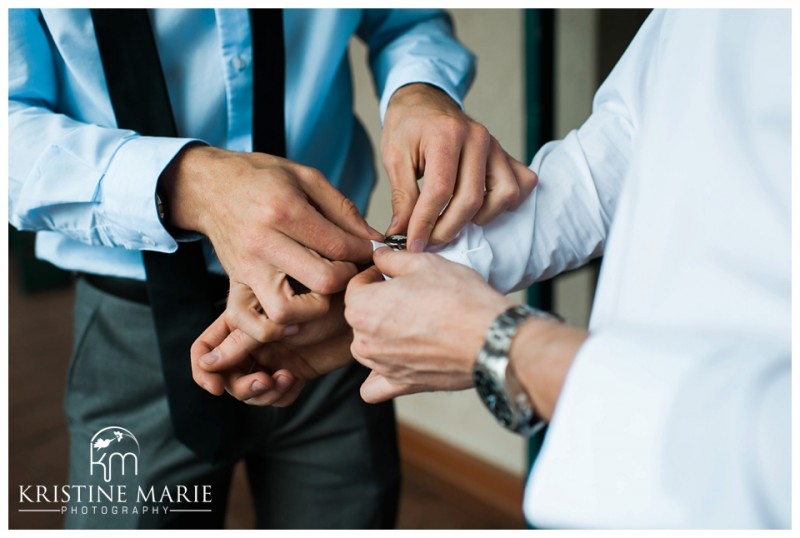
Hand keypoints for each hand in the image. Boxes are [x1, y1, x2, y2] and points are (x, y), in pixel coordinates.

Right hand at [161, 145, 383, 324]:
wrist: (210, 186)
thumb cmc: (260, 178)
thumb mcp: (306, 177)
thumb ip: (343, 209)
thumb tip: (373, 239)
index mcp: (284, 210)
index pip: (337, 245)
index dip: (364, 252)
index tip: (371, 251)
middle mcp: (263, 242)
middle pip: (322, 280)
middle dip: (347, 279)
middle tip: (349, 269)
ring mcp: (247, 267)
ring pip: (287, 311)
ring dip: (314, 309)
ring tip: (322, 291)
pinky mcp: (234, 284)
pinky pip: (251, 322)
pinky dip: (275, 328)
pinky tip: (295, 314)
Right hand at [191, 290, 353, 405]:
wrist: (362, 309)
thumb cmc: (323, 299)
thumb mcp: (278, 318)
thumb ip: (243, 339)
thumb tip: (208, 363)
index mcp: (242, 320)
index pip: (206, 347)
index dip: (202, 369)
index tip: (214, 387)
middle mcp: (254, 341)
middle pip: (226, 376)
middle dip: (241, 386)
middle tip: (265, 382)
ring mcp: (273, 357)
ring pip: (251, 390)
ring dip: (263, 393)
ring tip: (285, 379)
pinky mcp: (294, 371)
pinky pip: (276, 396)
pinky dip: (282, 395)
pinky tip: (297, 381)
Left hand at [344, 247, 513, 402]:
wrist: (489, 337)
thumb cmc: (459, 299)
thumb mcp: (424, 263)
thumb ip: (392, 259)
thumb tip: (381, 257)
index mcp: (362, 307)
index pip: (355, 286)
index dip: (374, 275)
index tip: (389, 274)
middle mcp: (364, 340)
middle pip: (360, 317)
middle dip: (378, 304)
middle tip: (409, 297)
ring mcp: (381, 365)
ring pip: (367, 347)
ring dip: (382, 335)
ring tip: (413, 324)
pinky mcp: (401, 385)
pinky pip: (375, 387)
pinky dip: (381, 375)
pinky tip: (397, 361)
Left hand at [382, 83, 537, 251]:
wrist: (425, 101)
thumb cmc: (408, 127)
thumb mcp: (394, 157)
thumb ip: (402, 197)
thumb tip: (402, 233)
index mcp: (447, 135)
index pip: (440, 190)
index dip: (425, 223)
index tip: (412, 243)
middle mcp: (478, 139)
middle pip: (471, 199)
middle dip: (447, 229)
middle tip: (427, 240)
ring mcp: (496, 146)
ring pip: (503, 195)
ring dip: (478, 218)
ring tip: (453, 219)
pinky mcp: (506, 155)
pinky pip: (521, 184)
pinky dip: (506, 202)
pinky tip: (481, 207)